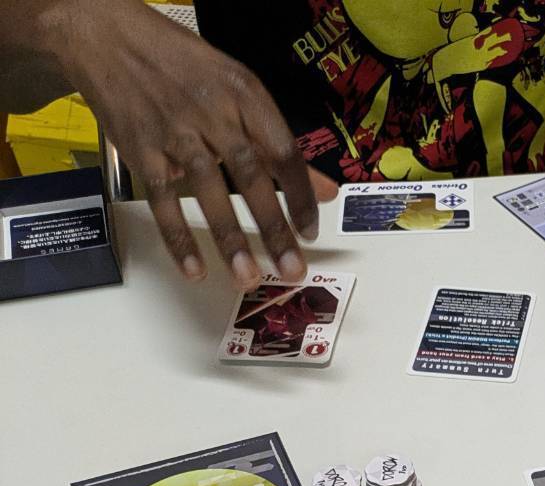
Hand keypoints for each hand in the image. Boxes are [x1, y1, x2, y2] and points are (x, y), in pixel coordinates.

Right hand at [55, 0, 319, 285]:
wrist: (109, 39)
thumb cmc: (182, 68)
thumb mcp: (238, 91)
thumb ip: (278, 145)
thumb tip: (326, 192)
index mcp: (244, 93)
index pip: (282, 150)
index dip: (301, 195)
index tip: (309, 233)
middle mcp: (212, 110)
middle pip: (249, 174)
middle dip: (272, 227)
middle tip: (291, 269)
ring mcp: (174, 131)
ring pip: (207, 189)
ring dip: (229, 238)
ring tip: (247, 277)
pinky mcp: (141, 150)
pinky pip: (163, 201)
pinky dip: (178, 237)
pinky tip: (194, 268)